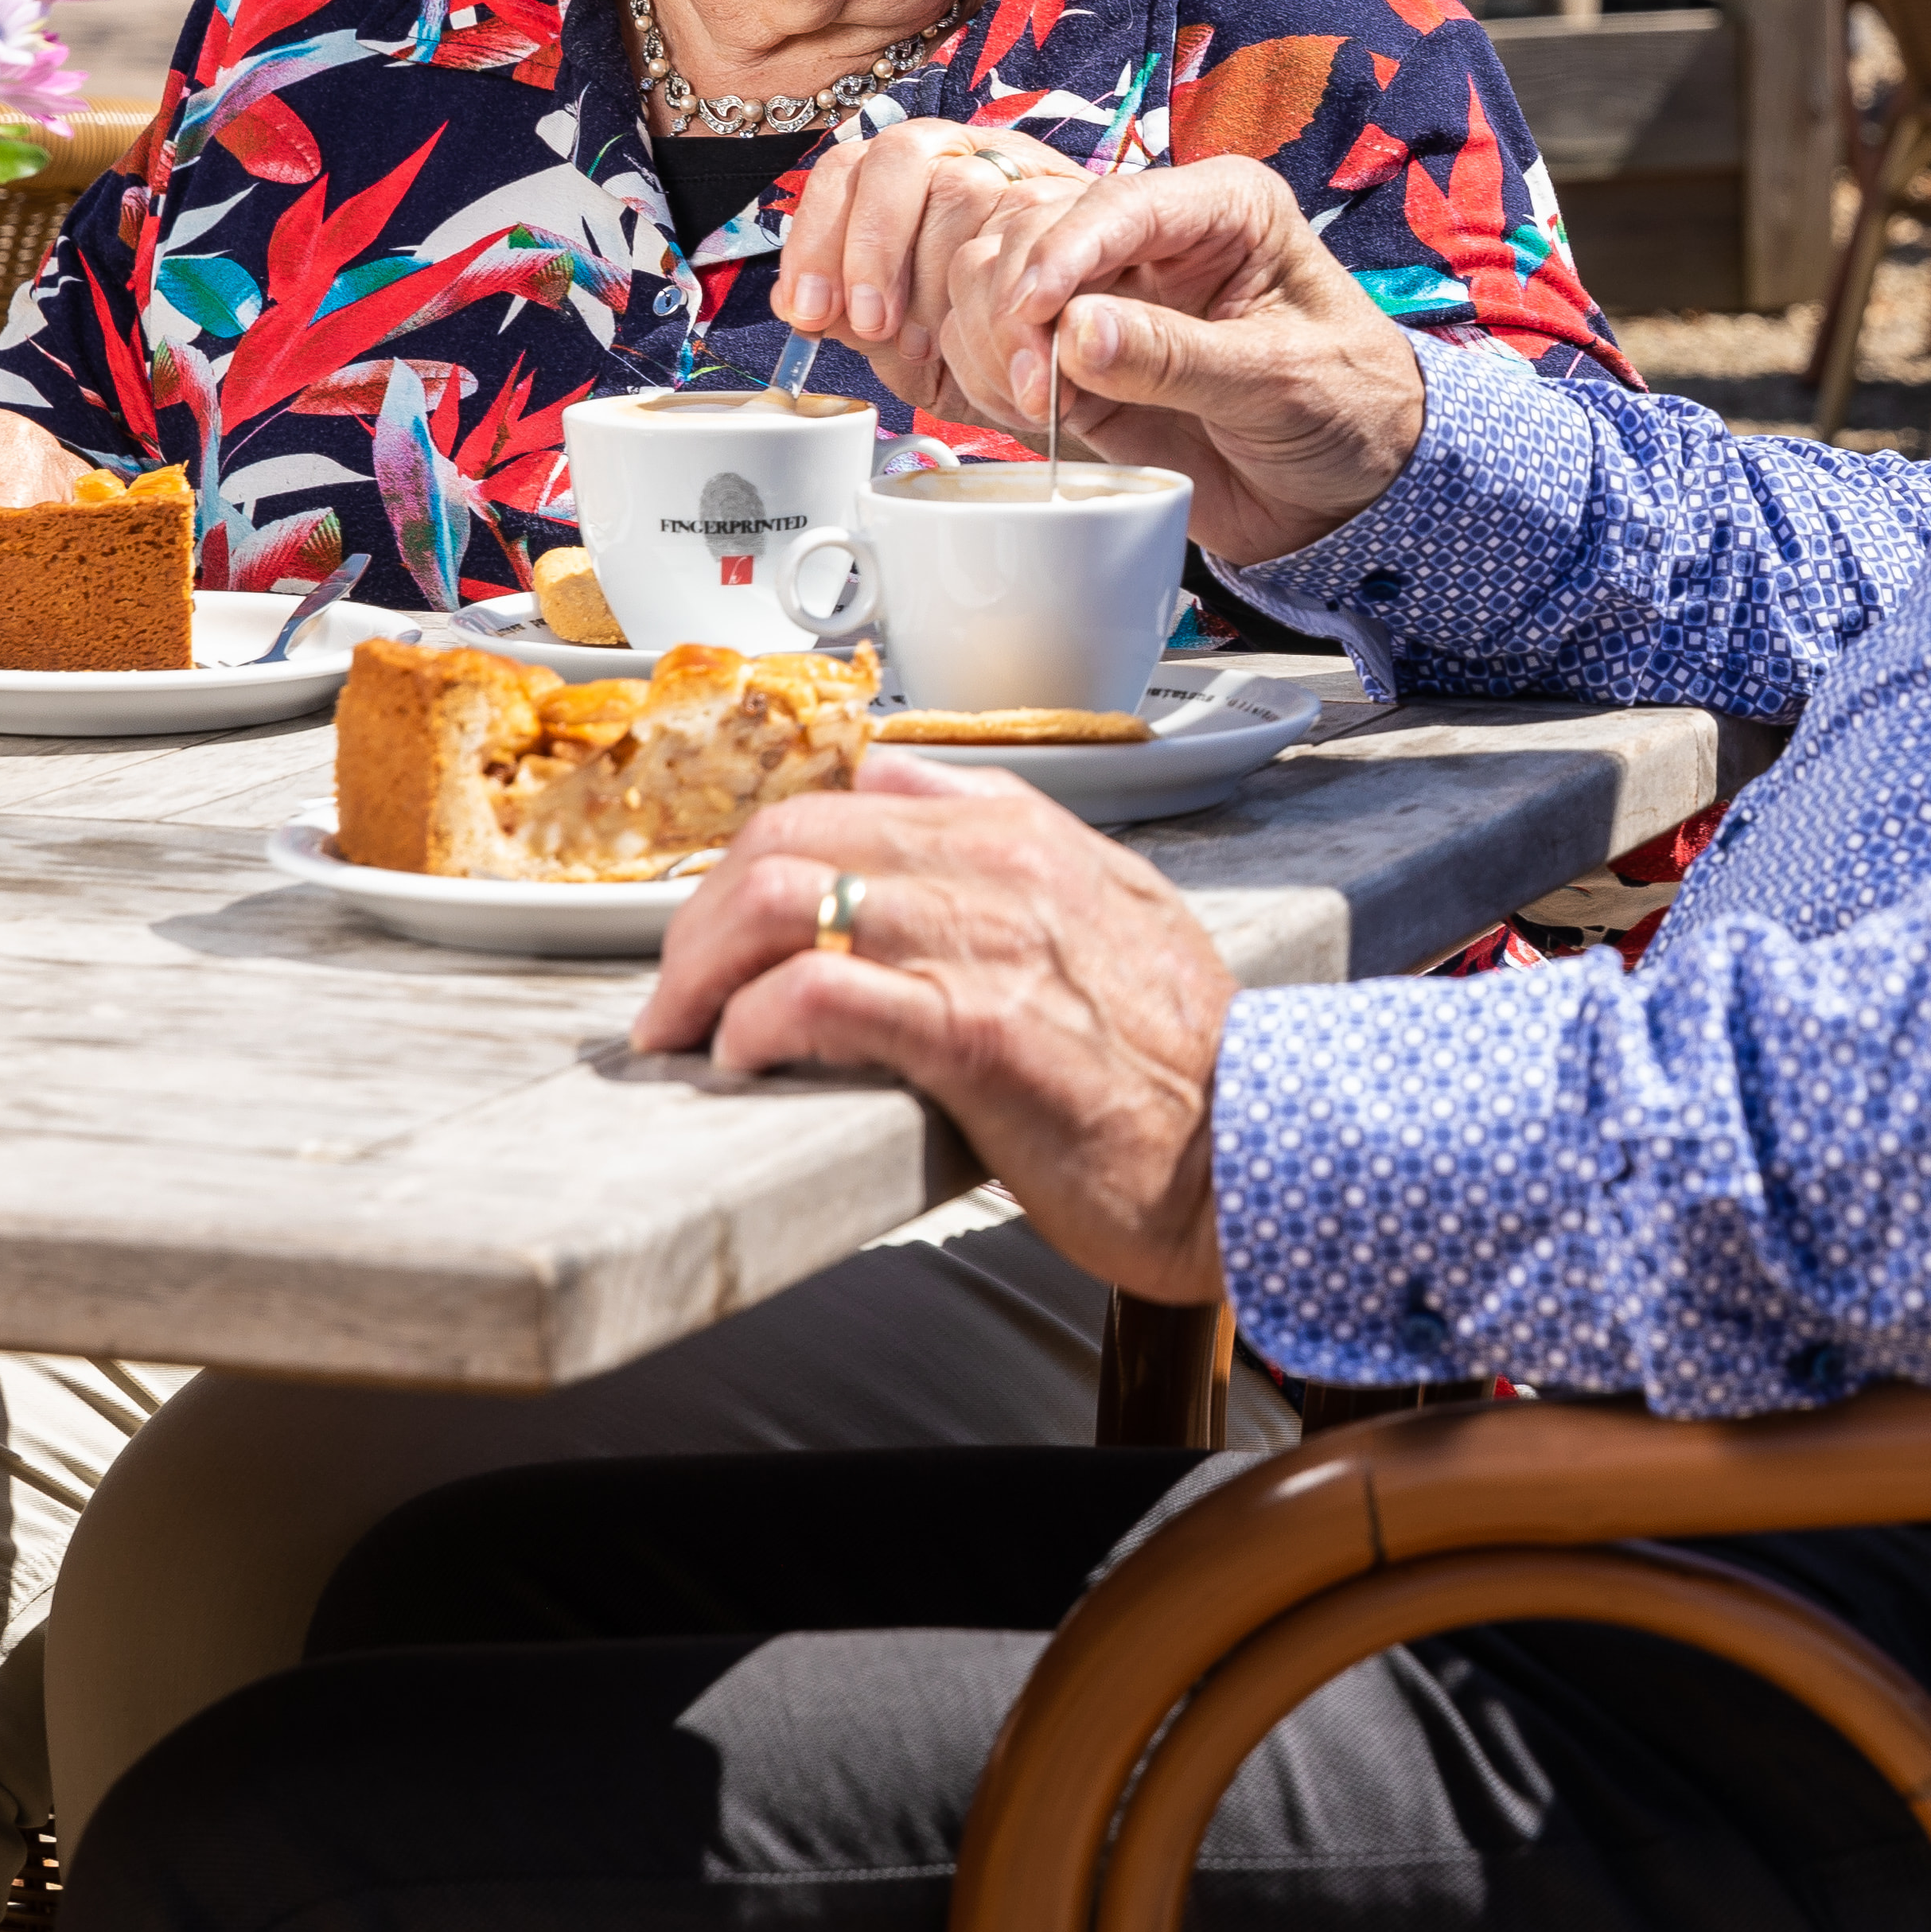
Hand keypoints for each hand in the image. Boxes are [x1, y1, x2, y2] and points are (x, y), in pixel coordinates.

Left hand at [635, 757, 1233, 1302]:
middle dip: (700, 916)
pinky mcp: (975, 1032)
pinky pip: (821, 992)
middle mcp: (992, 864)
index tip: (720, 930)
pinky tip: (743, 1060)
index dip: (751, 860)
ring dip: (703, 969)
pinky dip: (756, 1022)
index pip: (836, 797)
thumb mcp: (1107, 897)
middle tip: (676, 995)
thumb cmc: (1179, 1054)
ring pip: (783, 897)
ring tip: (686, 1033)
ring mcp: (981, 942)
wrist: (1254, 1148)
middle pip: (785, 836)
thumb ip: (999, 832)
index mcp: (1017, 829)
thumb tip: (890, 783)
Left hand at [773, 118, 1094, 408]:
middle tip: (876, 324)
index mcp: (908, 188)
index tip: (811, 310)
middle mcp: (963, 159)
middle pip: (893, 156)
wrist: (1096, 382)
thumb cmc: (1002, 363)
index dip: (816, 236)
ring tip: (939, 342)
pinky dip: (1020, 265)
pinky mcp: (1084, 195)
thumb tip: (799, 307)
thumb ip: (863, 329)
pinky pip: (1035, 210)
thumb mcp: (921, 358)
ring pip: (959, 181)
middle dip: (869, 245)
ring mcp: (1023, 171)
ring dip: (936, 268)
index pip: (843, 175)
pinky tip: (1008, 317)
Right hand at [836, 153, 1426, 562]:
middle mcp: (1155, 239)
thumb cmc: (1346, 409)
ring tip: (1036, 406)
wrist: (1345, 493)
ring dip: (993, 341)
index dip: (1060, 254)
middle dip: (1016, 308)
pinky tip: (1026, 414)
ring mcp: (1109, 297)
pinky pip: (997, 346)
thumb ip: (1176, 357)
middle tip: (1037, 391)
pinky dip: (989, 375)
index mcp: (1224, 209)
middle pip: (1034, 232)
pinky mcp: (1078, 359)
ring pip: (994, 278)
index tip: (1030, 313)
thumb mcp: (1278, 381)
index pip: (1117, 204)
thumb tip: (1075, 334)